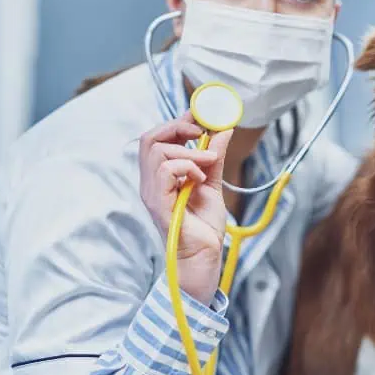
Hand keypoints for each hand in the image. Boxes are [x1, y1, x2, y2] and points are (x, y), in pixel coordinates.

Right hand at [139, 112, 232, 305]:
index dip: (178, 121)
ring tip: (207, 163)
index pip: (158, 138)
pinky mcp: (158, 204)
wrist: (205, 258)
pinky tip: (198, 179)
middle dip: (178, 127)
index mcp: (162, 176)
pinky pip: (164, 171)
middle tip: (202, 133)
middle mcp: (151, 182)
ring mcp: (152, 193)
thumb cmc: (204, 228)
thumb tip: (223, 129)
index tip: (202, 116)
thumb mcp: (213, 184)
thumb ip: (214, 158)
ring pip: (156, 151)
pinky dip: (185, 167)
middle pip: (150, 138)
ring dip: (188, 151)